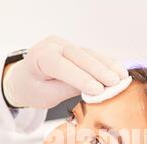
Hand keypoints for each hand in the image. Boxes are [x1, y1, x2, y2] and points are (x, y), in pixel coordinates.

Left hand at [2, 35, 128, 107]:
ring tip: (122, 78)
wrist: (24, 79)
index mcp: (39, 57)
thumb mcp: (46, 95)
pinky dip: (107, 63)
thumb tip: (95, 91)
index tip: (98, 90)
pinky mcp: (75, 48)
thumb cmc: (32, 89)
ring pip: (89, 53)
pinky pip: (92, 55)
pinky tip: (119, 71)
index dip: (80, 77)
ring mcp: (65, 44)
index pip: (61, 65)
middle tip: (115, 83)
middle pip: (78, 56)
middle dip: (99, 70)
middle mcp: (53, 45)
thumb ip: (67, 90)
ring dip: (107, 65)